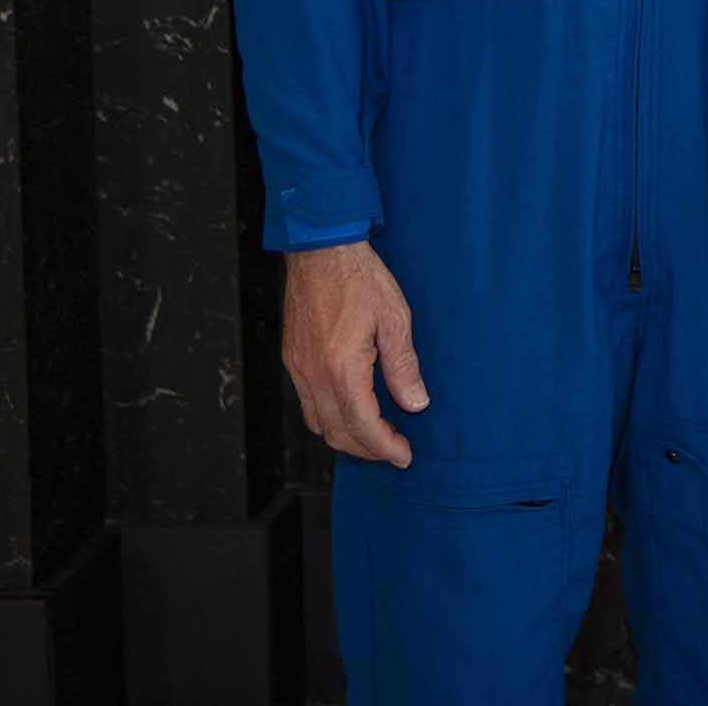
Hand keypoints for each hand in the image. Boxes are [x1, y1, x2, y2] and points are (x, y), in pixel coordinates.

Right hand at [281, 239, 425, 466]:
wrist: (321, 250)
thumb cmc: (360, 279)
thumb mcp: (395, 320)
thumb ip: (403, 367)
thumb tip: (415, 404)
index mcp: (341, 368)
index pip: (362, 426)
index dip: (384, 447)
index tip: (404, 456)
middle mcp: (313, 375)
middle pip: (336, 433)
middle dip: (366, 449)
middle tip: (394, 450)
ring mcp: (298, 368)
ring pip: (317, 423)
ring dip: (346, 437)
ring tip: (376, 436)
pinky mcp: (292, 359)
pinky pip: (307, 403)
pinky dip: (329, 418)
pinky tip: (351, 411)